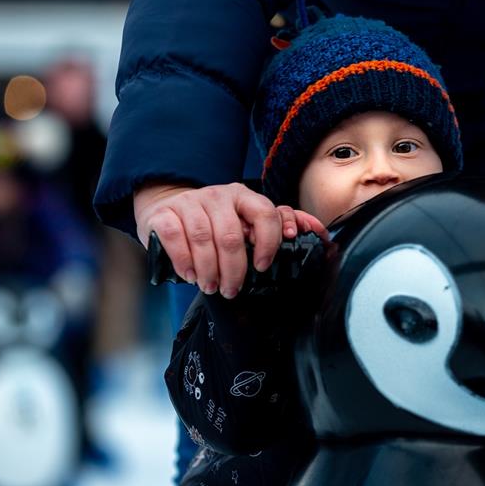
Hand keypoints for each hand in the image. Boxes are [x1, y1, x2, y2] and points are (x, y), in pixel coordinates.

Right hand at [135, 182, 327, 298]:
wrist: (167, 208)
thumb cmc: (215, 222)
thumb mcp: (246, 221)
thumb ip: (279, 225)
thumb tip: (321, 233)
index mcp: (243, 196)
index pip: (265, 213)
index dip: (268, 243)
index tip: (263, 266)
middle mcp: (217, 195)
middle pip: (231, 236)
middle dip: (234, 270)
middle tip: (232, 290)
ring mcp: (189, 203)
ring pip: (203, 239)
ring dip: (210, 270)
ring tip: (212, 286)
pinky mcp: (164, 214)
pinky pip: (175, 238)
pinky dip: (184, 261)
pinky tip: (191, 275)